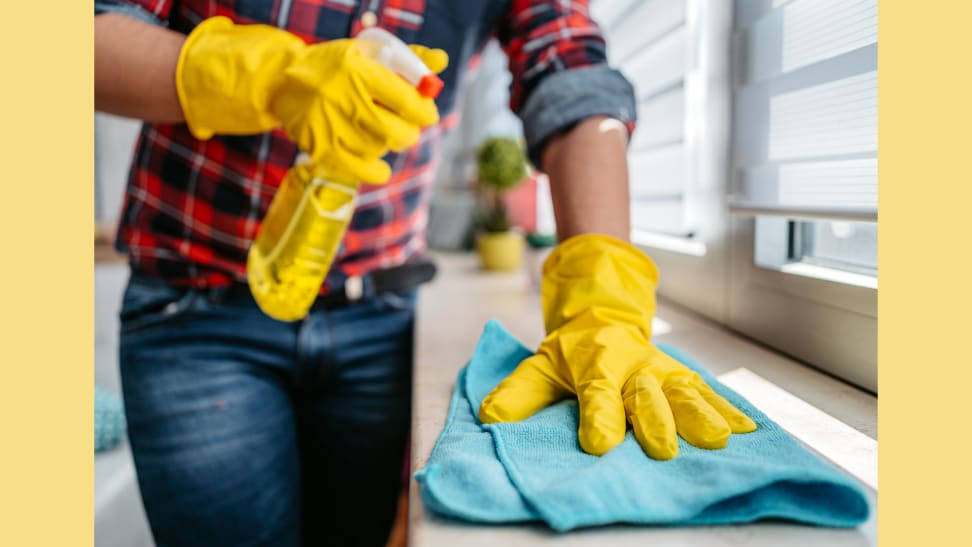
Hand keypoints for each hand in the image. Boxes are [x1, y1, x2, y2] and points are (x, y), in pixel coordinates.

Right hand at [175, 17, 445, 182]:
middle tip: (407, 127)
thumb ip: (408, 58)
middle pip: (399, 132)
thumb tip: (441, 61)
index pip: (408, 100)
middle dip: (411, 132)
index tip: (426, 113)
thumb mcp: (368, 53)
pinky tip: (378, 163)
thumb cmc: (334, 66)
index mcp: (360, 71)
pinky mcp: (323, 149)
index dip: (425, 112)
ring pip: (382, 149)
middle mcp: (346, 100)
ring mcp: (333, 128)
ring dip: (389, 144)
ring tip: (379, 132)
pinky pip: (364, 171)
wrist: (282, 82)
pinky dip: (377, 170)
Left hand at [479, 235, 756, 459]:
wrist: (605, 313)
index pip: (597, 393)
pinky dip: (727, 407)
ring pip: (683, 392)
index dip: (598, 417)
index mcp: (596, 364)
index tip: (600, 443)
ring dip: (700, 415)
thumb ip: (520, 393)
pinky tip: (747, 427)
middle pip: (646, 395)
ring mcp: (662, 371)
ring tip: (719, 438)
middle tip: (664, 448)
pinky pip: (707, 391)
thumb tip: (491, 418)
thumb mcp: (541, 364)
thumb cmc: (572, 350)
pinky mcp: (682, 375)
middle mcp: (633, 368)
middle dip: (655, 420)